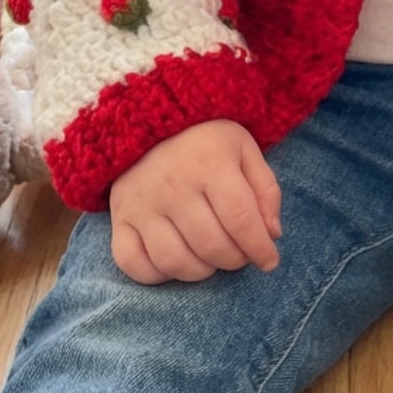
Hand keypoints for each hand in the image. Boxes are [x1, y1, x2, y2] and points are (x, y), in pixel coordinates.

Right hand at [109, 119, 282, 283]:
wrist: (150, 116)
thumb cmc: (206, 139)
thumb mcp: (244, 148)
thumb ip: (265, 189)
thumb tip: (272, 235)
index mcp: (210, 162)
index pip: (240, 219)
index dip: (259, 247)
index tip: (270, 261)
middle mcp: (173, 184)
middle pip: (211, 245)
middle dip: (235, 260)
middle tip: (240, 254)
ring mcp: (142, 204)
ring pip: (175, 261)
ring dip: (202, 271)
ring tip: (213, 258)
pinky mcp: (120, 218)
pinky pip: (134, 265)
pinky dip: (159, 275)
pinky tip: (177, 261)